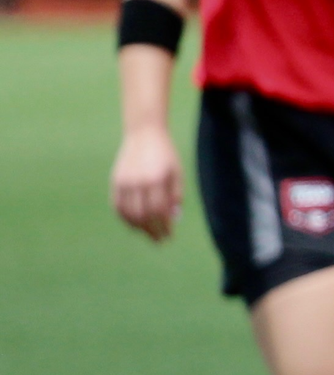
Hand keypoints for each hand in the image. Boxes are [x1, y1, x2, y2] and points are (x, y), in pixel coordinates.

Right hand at [111, 125, 183, 241]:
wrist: (143, 134)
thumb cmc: (165, 154)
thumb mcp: (177, 172)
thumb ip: (176, 195)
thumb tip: (174, 218)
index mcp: (156, 179)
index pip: (159, 211)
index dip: (164, 226)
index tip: (169, 235)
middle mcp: (138, 182)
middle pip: (143, 216)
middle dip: (151, 231)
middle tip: (159, 240)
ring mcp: (124, 182)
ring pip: (128, 213)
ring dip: (138, 228)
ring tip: (148, 234)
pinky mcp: (115, 181)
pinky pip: (117, 206)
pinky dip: (125, 218)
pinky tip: (134, 225)